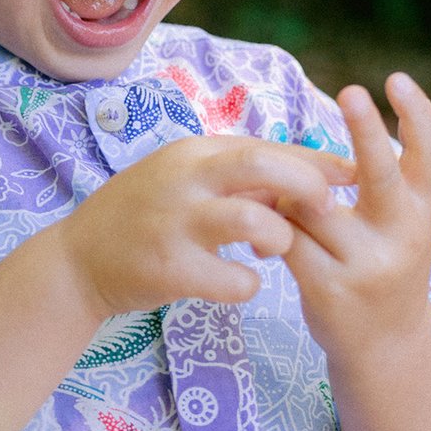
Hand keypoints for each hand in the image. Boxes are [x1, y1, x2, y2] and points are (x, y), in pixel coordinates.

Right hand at [44, 136, 354, 320]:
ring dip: (279, 239)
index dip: (317, 160)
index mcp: (193, 152)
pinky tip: (239, 284)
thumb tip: (308, 175)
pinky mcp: (168, 268)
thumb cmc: (143, 217)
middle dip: (308, 185)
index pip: (268, 145)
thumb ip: (239, 177)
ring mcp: (174, 223)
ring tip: (272, 252)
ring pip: (254, 222)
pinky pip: (234, 280)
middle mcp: (184, 179)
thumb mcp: (185, 181)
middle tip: (330, 209)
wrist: (76, 260)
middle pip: (263, 165)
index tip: (353, 174)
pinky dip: (249, 285)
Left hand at [280, 73, 430, 363]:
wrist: (387, 351)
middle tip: (351, 92)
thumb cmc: (382, 270)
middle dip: (366, 130)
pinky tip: (262, 240)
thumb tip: (308, 152)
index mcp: (420, 213)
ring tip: (283, 213)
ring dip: (287, 197)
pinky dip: (269, 230)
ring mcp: (367, 265)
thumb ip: (377, 188)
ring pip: (309, 202)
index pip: (429, 159)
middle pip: (380, 174)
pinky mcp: (330, 289)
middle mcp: (402, 237)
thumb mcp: (397, 228)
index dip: (419, 118)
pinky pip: (285, 238)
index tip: (397, 80)